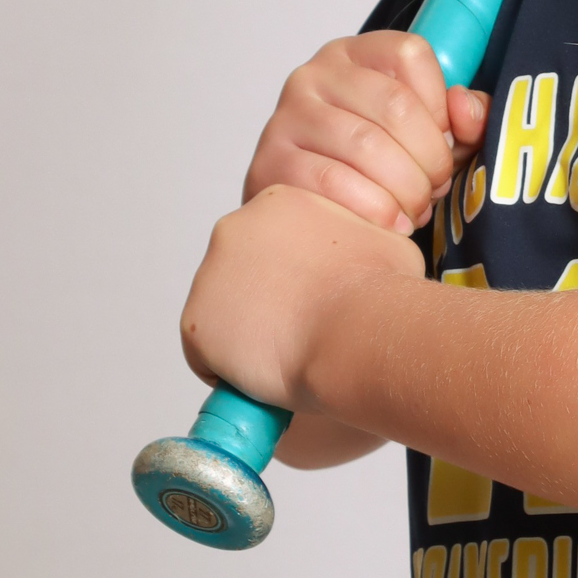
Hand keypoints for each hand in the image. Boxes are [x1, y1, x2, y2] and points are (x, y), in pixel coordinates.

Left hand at [180, 184, 422, 413]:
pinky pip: (208, 357)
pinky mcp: (194, 323)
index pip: (271, 246)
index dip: (293, 281)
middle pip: (242, 277)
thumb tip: (363, 262)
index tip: (314, 304)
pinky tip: (270, 373)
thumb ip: (356, 244)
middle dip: (266, 304)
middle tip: (304, 332)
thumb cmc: (381, 291)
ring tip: (293, 355)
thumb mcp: (383, 243)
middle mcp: (234, 228)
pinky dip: (233, 372)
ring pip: (224, 317)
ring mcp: (208, 275)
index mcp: (277, 203)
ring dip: (251, 336)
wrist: (358, 329)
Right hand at [244, 31, 486, 233]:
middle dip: (430, 157)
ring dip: (406, 187)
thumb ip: (463, 118)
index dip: (440, 104)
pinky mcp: (271, 160)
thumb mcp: (427, 135)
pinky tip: (390, 224)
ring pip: (367, 145)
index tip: (445, 141)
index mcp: (355, 55)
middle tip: (436, 188)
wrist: (307, 213)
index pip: (410, 54)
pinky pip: (333, 181)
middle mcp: (315, 75)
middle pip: (395, 105)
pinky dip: (374, 208)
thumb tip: (464, 108)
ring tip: (415, 208)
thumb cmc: (373, 168)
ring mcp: (288, 115)